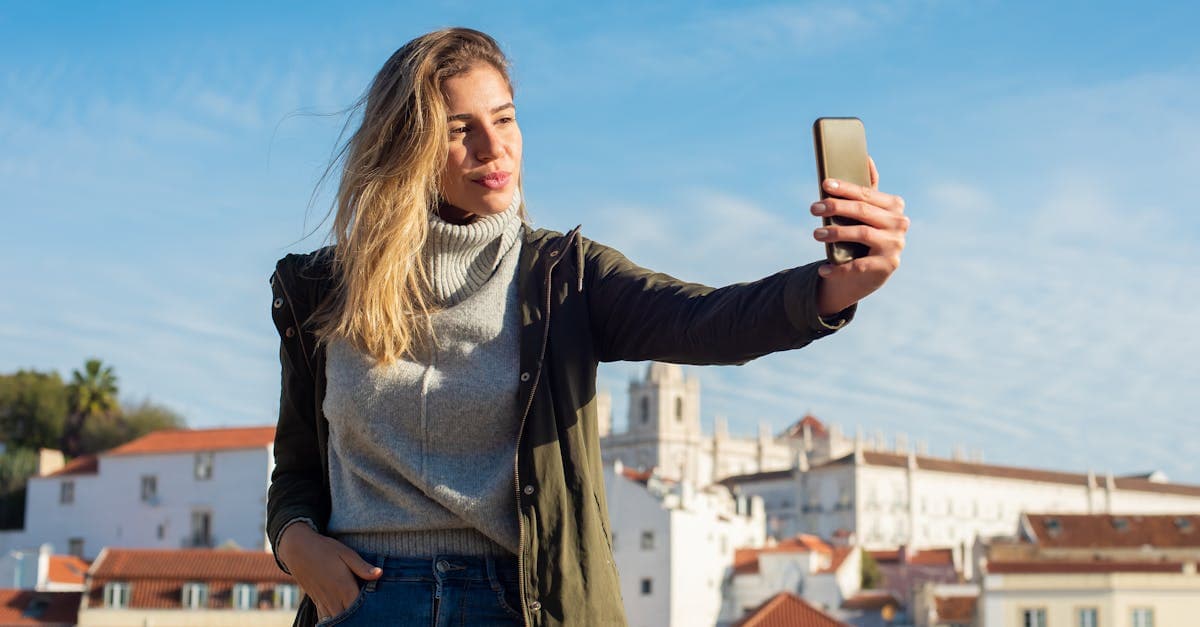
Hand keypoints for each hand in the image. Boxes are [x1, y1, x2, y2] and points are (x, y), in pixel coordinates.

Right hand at [278, 522, 381, 620]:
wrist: (297, 549)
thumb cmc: (325, 549)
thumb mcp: (346, 553)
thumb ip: (362, 567)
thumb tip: (380, 573)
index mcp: (344, 587)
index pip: (359, 608)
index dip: (369, 610)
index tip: (377, 609)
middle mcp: (333, 598)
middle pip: (348, 618)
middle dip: (359, 618)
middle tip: (369, 614)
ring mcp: (323, 602)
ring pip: (335, 621)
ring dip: (346, 621)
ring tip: (357, 617)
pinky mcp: (316, 602)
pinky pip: (324, 619)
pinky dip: (333, 621)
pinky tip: (341, 618)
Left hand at [811, 156, 907, 315]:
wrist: (871, 272)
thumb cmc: (865, 233)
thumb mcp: (868, 211)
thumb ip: (868, 188)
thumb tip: (866, 157)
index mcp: (894, 205)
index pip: (866, 193)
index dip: (845, 188)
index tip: (824, 185)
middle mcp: (899, 223)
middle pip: (863, 211)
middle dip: (836, 207)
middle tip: (813, 208)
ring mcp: (895, 245)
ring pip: (862, 233)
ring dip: (836, 232)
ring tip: (816, 233)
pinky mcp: (887, 266)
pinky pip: (859, 265)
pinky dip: (839, 268)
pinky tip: (823, 269)